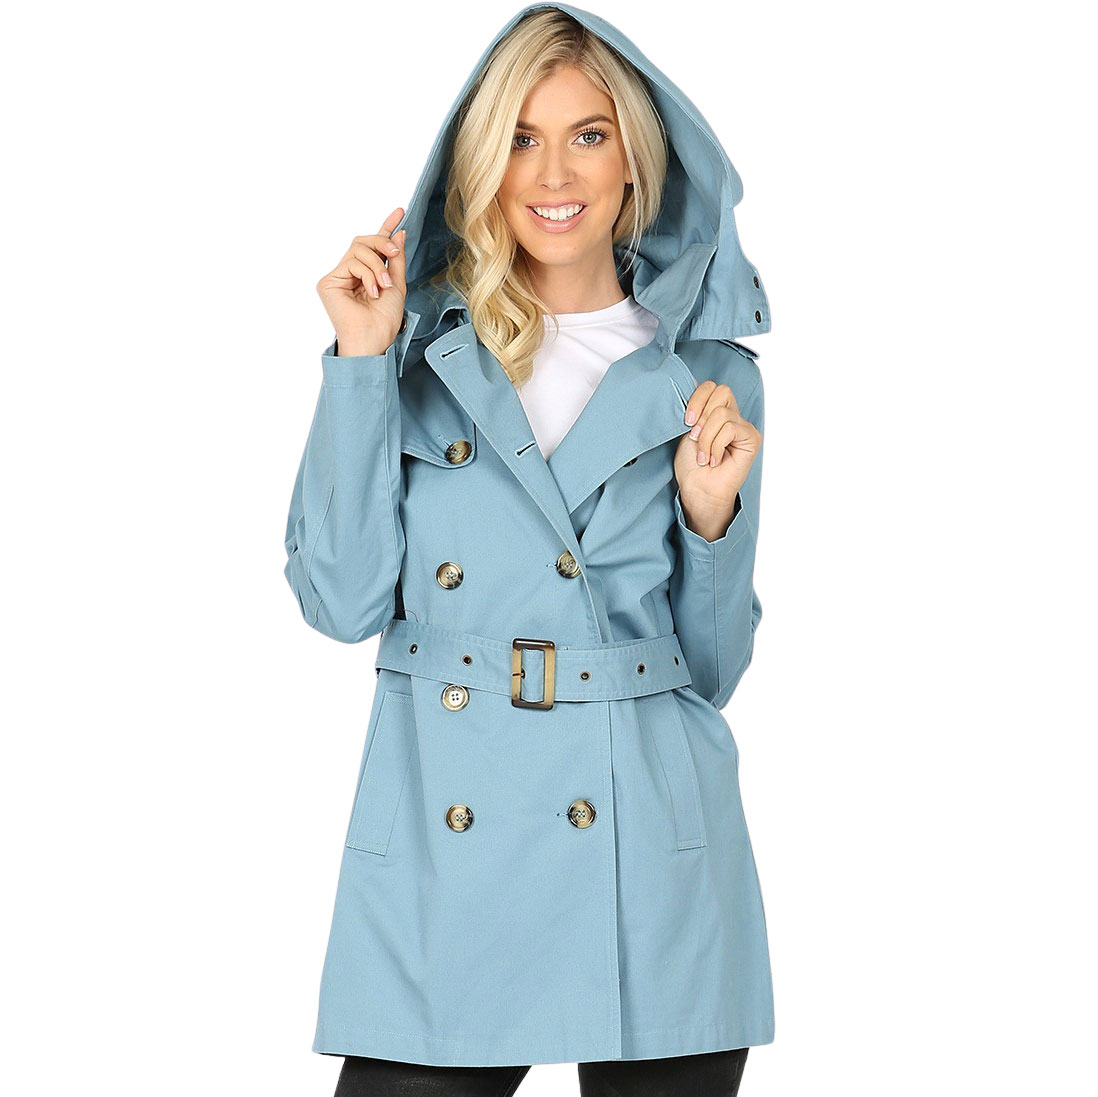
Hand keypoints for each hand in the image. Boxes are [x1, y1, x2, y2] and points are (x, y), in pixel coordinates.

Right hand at [316, 207, 407, 355]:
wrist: (373, 339)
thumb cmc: (384, 320)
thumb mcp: (397, 284)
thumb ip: (395, 259)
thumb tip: (399, 233)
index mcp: (367, 275)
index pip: (375, 246)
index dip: (386, 227)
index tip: (400, 212)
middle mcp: (350, 274)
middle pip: (364, 241)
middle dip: (382, 243)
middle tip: (394, 253)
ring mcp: (338, 277)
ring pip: (358, 249)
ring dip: (376, 265)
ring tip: (383, 285)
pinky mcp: (328, 282)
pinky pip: (352, 262)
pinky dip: (367, 275)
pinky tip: (372, 292)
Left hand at [673, 379, 761, 540]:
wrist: (698, 489)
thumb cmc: (692, 465)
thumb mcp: (687, 430)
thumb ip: (694, 408)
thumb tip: (692, 382)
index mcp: (716, 411)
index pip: (711, 386)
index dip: (696, 398)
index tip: (686, 421)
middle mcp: (732, 415)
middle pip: (721, 391)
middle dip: (702, 416)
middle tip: (695, 438)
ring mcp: (744, 426)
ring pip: (722, 414)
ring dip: (706, 437)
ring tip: (704, 456)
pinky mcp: (752, 438)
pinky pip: (731, 428)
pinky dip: (716, 445)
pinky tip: (714, 460)